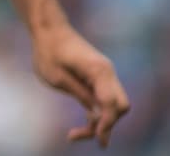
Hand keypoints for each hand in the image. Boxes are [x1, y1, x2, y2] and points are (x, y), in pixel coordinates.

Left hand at [31, 24, 129, 147]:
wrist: (49, 29)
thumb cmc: (49, 51)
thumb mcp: (58, 78)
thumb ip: (80, 95)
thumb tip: (97, 115)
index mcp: (99, 71)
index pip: (112, 104)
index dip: (106, 125)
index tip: (98, 140)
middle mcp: (107, 72)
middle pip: (120, 106)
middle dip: (108, 124)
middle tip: (84, 136)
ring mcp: (104, 74)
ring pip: (114, 105)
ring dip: (101, 121)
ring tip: (74, 134)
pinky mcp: (98, 77)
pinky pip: (105, 99)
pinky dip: (98, 113)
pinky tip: (84, 123)